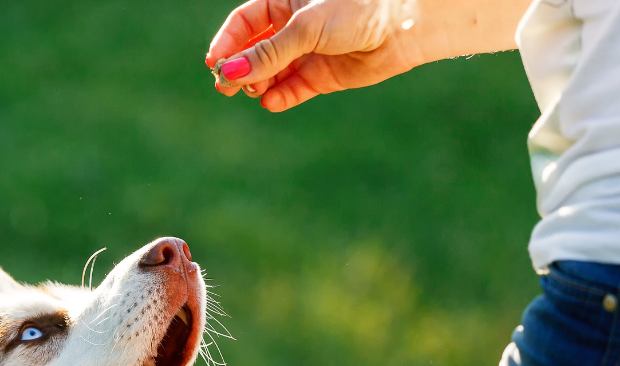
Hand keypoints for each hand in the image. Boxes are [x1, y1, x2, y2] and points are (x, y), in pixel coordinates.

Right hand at [206, 0, 526, 111]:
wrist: (404, 27)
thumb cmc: (357, 9)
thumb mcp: (305, 28)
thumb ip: (268, 53)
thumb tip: (229, 72)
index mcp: (286, 1)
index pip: (244, 22)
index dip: (228, 42)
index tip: (215, 63)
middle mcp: (293, 28)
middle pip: (253, 51)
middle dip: (239, 68)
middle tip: (225, 87)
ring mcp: (307, 53)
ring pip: (270, 73)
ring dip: (258, 84)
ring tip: (253, 92)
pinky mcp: (321, 77)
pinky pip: (292, 90)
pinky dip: (279, 97)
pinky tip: (270, 101)